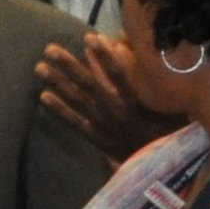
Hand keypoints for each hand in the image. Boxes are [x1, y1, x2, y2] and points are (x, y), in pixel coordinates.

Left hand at [39, 35, 184, 164]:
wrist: (164, 171)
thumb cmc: (170, 130)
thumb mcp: (170, 106)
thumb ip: (151, 79)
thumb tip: (130, 49)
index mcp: (137, 105)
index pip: (119, 76)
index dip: (105, 56)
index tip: (91, 37)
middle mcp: (117, 114)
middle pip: (90, 86)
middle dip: (69, 66)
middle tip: (49, 49)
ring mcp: (104, 128)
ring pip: (78, 102)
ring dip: (58, 83)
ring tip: (39, 67)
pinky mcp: (96, 139)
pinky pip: (74, 123)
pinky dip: (58, 109)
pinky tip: (43, 96)